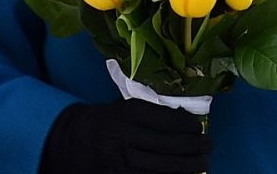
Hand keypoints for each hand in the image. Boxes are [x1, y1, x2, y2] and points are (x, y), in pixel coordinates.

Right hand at [40, 99, 211, 173]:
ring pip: (167, 168)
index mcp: (131, 115)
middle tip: (208, 147)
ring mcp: (124, 163)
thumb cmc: (105, 123)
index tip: (199, 128)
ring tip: (203, 164)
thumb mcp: (125, 108)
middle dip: (197, 148)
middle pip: (173, 146)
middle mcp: (128, 139)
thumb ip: (153, 114)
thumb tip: (186, 121)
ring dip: (190, 167)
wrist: (68, 143)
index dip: (191, 127)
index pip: (171, 122)